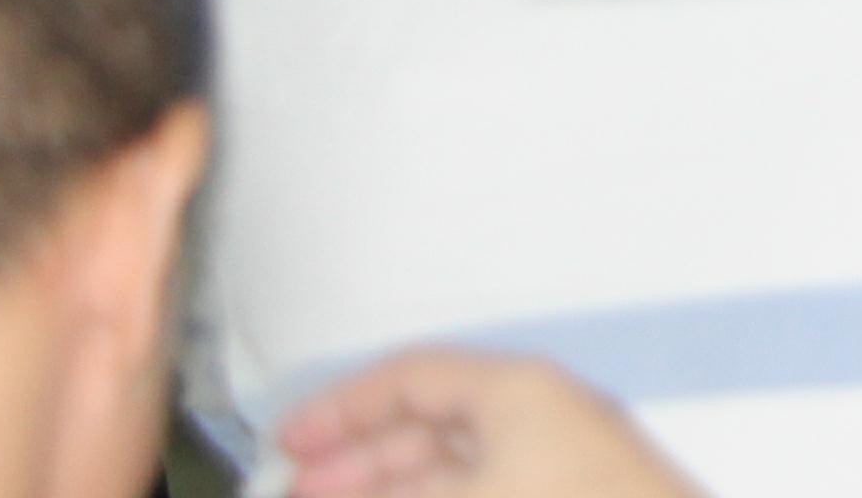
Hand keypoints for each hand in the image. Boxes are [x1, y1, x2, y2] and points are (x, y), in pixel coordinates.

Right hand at [278, 352, 697, 497]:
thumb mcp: (461, 497)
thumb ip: (391, 493)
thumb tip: (327, 492)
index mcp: (519, 392)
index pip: (414, 375)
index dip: (341, 408)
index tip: (289, 441)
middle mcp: (542, 418)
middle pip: (430, 423)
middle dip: (357, 460)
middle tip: (295, 492)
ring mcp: (560, 466)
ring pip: (454, 470)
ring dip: (391, 488)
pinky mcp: (572, 496)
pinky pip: (483, 490)